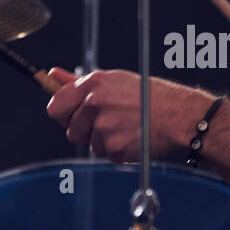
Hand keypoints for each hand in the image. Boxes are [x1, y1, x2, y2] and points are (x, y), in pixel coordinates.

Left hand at [44, 68, 212, 161]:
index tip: (75, 117)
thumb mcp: (112, 81)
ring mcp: (103, 126)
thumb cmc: (147, 96)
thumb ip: (78, 81)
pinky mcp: (113, 147)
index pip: (56, 106)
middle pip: (70, 130)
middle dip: (86, 131)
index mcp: (93, 84)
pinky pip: (106, 155)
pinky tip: (132, 137)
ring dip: (104, 141)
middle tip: (110, 122)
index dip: (64, 115)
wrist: (177, 115)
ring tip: (126, 127)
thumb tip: (53, 75)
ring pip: (90, 144)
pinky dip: (118, 150)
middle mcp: (95, 103)